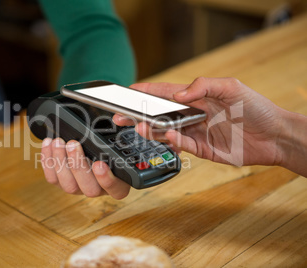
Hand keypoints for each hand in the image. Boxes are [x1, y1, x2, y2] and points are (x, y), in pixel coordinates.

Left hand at [40, 137, 130, 198]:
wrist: (93, 146)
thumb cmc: (108, 145)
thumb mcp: (118, 141)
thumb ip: (118, 137)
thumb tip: (116, 120)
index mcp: (118, 183)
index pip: (116, 189)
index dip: (107, 179)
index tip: (99, 164)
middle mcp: (98, 189)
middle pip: (89, 188)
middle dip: (78, 165)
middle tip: (73, 145)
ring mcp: (79, 188)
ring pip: (69, 185)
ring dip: (61, 162)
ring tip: (59, 142)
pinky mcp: (62, 184)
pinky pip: (53, 178)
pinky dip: (48, 161)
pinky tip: (49, 144)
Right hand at [113, 77, 284, 166]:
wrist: (274, 136)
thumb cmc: (256, 108)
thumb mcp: (231, 88)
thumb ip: (203, 86)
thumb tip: (177, 95)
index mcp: (197, 97)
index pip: (165, 92)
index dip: (146, 91)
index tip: (128, 91)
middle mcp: (192, 115)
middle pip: (159, 114)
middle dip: (139, 114)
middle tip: (121, 115)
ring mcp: (195, 132)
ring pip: (166, 131)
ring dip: (152, 129)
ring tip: (140, 127)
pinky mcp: (201, 149)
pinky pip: (182, 145)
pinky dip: (172, 141)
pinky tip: (167, 135)